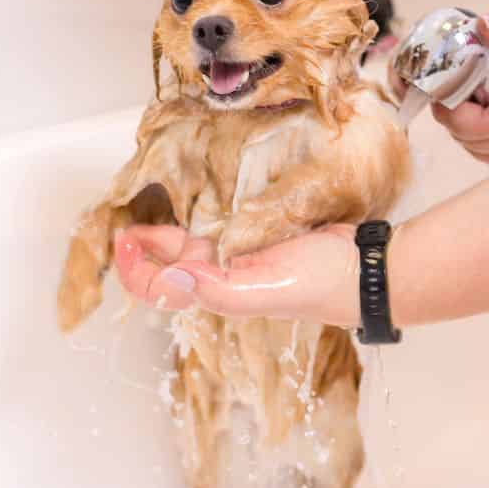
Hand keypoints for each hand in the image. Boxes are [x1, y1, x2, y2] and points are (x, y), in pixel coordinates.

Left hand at [113, 224, 361, 326]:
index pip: (165, 288)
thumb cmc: (319, 283)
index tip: (123, 242)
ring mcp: (242, 252)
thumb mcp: (263, 287)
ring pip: (191, 241)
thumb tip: (171, 278)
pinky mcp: (259, 231)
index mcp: (220, 291)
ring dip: (165, 229)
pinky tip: (188, 196)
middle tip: (122, 223)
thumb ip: (216, 288)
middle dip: (144, 246)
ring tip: (143, 207)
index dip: (138, 270)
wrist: (366, 268)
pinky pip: (218, 222)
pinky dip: (197, 212)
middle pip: (171, 262)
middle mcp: (225, 275)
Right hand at [430, 12, 488, 162]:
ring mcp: (467, 108)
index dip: (425, 93)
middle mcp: (456, 83)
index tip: (453, 98)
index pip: (424, 78)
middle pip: (446, 118)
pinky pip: (475, 151)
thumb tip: (487, 24)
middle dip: (482, 125)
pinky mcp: (481, 127)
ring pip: (462, 138)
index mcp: (458, 57)